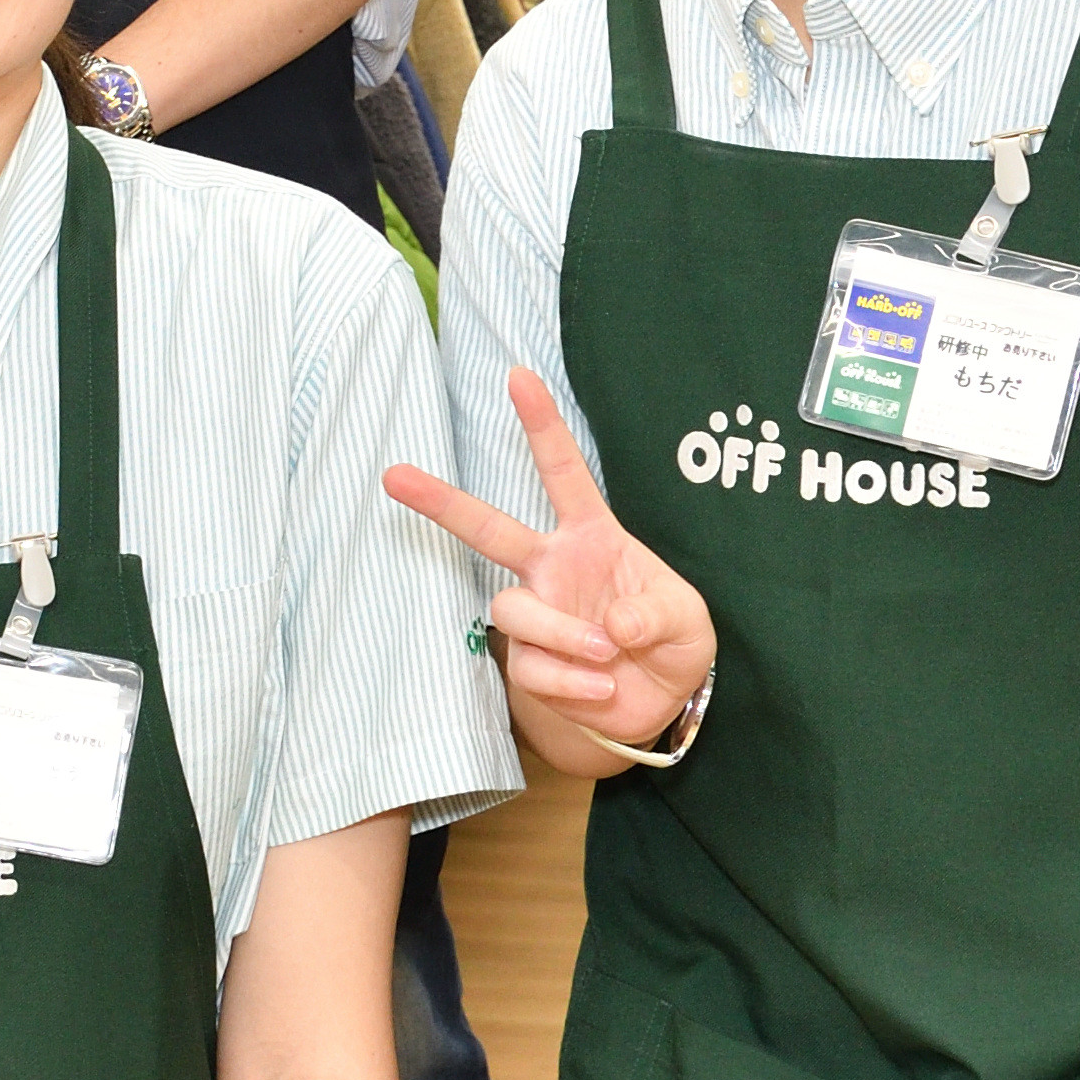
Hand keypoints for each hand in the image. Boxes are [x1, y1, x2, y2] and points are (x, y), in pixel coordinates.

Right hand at [384, 369, 714, 750]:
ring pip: (513, 609)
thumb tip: (612, 625)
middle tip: (394, 474)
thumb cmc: (669, 640)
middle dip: (440, 501)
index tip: (519, 377)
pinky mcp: (528, 664)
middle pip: (487, 528)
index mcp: (592, 537)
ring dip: (561, 634)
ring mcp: (536, 613)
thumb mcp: (685, 619)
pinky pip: (534, 668)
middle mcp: (552, 567)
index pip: (564, 474)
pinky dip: (574, 682)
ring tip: (605, 655)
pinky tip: (601, 687)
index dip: (543, 426)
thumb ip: (655, 614)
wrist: (656, 703)